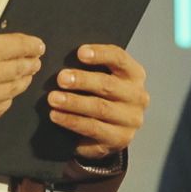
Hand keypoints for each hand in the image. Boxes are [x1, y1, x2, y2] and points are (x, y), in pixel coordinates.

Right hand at [0, 13, 43, 127]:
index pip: (22, 47)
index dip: (33, 46)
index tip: (38, 46)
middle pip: (22, 70)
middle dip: (30, 64)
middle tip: (33, 61)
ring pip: (13, 91)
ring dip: (21, 82)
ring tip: (22, 77)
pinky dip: (5, 101)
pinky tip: (5, 95)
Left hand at [46, 43, 148, 158]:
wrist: (110, 129)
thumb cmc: (102, 96)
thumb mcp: (103, 77)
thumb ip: (90, 68)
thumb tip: (63, 59)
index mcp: (135, 75)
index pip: (119, 58)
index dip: (100, 54)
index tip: (80, 52)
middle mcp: (138, 97)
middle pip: (109, 85)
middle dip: (82, 81)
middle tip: (60, 79)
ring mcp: (131, 120)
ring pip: (100, 108)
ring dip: (74, 103)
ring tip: (53, 99)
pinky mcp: (120, 139)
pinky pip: (93, 128)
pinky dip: (72, 121)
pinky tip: (57, 116)